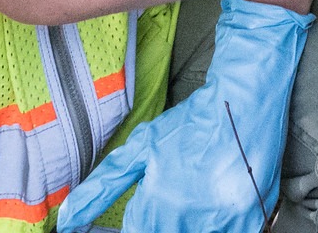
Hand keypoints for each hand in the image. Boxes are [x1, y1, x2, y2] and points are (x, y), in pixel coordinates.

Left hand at [56, 0, 313, 232]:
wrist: (246, 97)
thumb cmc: (191, 122)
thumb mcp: (142, 147)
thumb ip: (102, 186)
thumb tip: (66, 220)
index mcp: (159, 202)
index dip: (135, 228)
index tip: (146, 214)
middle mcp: (191, 216)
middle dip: (164, 224)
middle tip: (172, 204)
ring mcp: (225, 221)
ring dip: (190, 225)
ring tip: (193, 203)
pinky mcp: (252, 219)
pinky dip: (218, 226)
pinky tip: (214, 208)